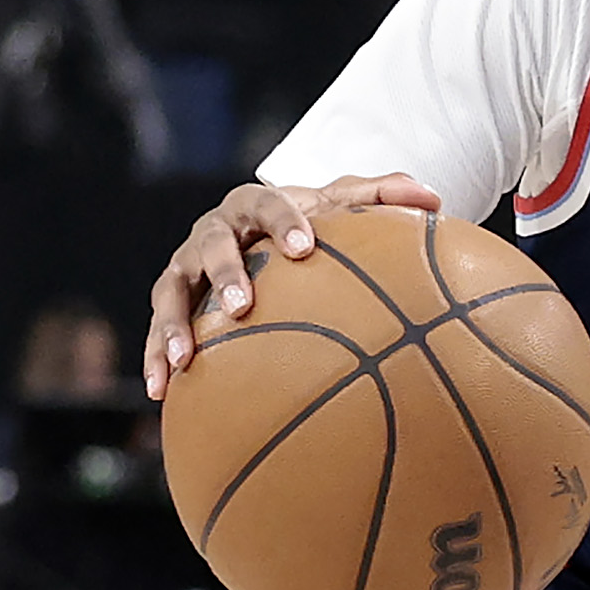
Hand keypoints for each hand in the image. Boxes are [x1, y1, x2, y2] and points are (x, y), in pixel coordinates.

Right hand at [144, 172, 449, 396]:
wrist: (264, 236)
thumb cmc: (309, 225)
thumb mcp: (342, 206)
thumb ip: (383, 197)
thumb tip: (434, 198)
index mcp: (253, 203)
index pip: (266, 203)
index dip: (282, 220)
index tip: (304, 246)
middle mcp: (212, 231)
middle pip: (211, 245)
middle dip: (224, 272)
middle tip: (242, 306)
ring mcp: (186, 266)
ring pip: (171, 290)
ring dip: (173, 324)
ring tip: (183, 359)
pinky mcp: (173, 301)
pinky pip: (158, 330)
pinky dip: (155, 358)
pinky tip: (161, 392)